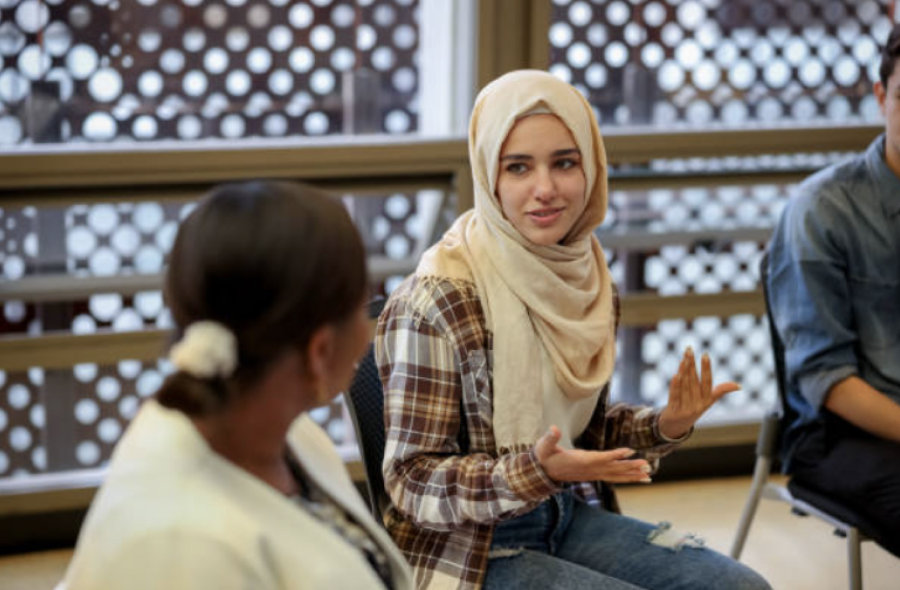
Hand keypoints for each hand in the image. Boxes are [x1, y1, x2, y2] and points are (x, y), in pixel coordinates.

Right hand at [535, 425, 651, 483]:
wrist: (542, 472)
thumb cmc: (544, 457)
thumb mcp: (544, 446)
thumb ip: (550, 438)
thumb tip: (553, 429)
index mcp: (580, 461)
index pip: (601, 458)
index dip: (615, 455)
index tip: (629, 451)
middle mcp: (589, 469)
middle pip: (613, 469)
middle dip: (630, 468)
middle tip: (647, 466)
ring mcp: (592, 473)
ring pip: (615, 475)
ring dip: (631, 475)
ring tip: (648, 476)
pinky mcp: (593, 474)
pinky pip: (612, 477)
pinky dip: (625, 477)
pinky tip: (635, 476)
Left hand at [658, 347, 739, 438]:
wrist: (676, 426)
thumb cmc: (694, 408)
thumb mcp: (708, 401)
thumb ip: (721, 391)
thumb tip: (739, 386)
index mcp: (707, 401)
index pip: (708, 382)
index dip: (706, 369)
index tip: (705, 355)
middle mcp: (698, 405)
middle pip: (694, 381)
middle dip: (692, 364)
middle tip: (690, 349)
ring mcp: (685, 409)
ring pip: (684, 386)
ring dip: (683, 370)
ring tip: (684, 357)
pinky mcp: (673, 411)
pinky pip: (675, 396)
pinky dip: (675, 386)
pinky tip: (675, 374)